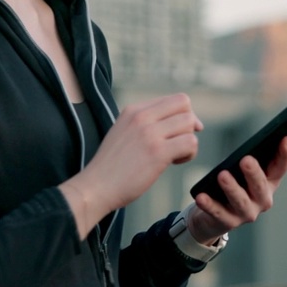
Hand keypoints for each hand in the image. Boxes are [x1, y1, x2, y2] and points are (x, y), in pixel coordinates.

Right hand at [59, 94, 201, 237]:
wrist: (96, 187)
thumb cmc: (112, 166)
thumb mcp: (123, 132)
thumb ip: (143, 123)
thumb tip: (175, 122)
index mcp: (134, 110)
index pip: (173, 99)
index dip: (183, 115)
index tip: (178, 132)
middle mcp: (142, 116)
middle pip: (184, 104)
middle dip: (189, 124)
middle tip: (180, 142)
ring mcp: (149, 133)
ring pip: (189, 123)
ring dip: (189, 139)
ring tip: (176, 155)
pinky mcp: (157, 152)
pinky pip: (190, 142)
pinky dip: (189, 153)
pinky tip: (175, 162)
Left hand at [188, 136, 286, 243]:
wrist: (214, 216)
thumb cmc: (232, 185)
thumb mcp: (241, 172)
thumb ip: (248, 159)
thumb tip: (246, 145)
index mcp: (269, 183)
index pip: (280, 168)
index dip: (284, 154)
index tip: (285, 138)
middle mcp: (262, 200)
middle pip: (260, 186)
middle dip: (254, 173)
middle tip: (246, 159)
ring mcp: (247, 213)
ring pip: (240, 200)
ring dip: (232, 188)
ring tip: (222, 175)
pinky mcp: (228, 222)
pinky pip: (218, 213)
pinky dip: (209, 204)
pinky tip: (201, 196)